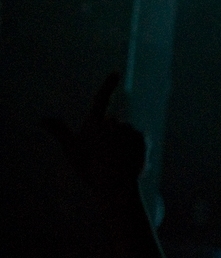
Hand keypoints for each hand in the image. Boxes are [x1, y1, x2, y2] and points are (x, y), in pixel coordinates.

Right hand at [41, 72, 146, 191]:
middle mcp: (113, 122)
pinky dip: (134, 147)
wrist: (115, 184)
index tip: (116, 73)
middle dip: (110, 137)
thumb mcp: (71, 150)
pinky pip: (137, 139)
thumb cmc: (89, 168)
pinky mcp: (141, 137)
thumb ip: (59, 130)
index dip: (108, 85)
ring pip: (125, 132)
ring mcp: (128, 129)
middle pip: (112, 125)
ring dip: (122, 142)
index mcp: (94, 123)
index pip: (101, 99)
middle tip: (104, 156)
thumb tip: (42, 119)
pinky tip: (128, 159)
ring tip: (116, 160)